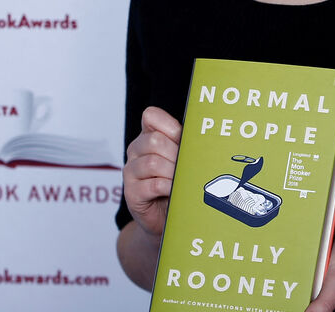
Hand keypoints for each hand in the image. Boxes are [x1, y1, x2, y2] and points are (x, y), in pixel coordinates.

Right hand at [122, 106, 182, 236]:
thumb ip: (185, 145)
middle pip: (154, 140)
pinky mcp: (132, 193)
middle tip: (187, 166)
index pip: (151, 116)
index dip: (169, 126)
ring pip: (153, 162)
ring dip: (173, 172)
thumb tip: (204, 137)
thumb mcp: (180, 161)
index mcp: (147, 137)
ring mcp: (131, 172)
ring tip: (182, 180)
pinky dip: (168, 187)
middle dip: (176, 154)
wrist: (164, 217)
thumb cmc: (175, 185)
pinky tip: (174, 191)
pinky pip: (153, 185)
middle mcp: (136, 151)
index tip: (182, 139)